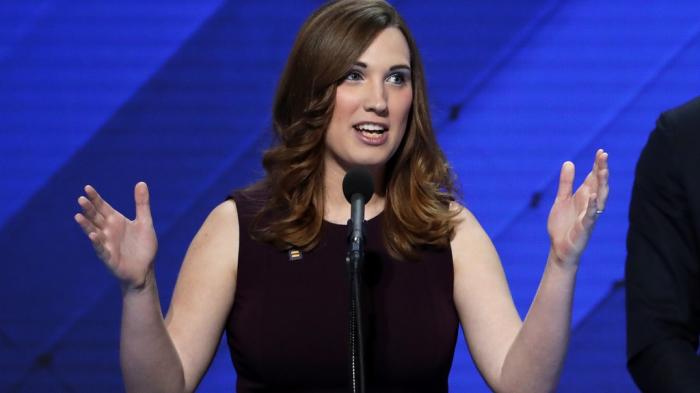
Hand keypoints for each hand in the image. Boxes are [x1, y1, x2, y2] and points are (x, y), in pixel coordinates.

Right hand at [74, 182, 157, 290]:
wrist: (146, 269)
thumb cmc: (143, 246)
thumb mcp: (145, 222)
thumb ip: (142, 204)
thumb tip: (141, 182)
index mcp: (116, 221)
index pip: (102, 207)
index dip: (95, 198)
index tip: (87, 188)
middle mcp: (108, 230)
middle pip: (95, 217)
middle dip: (88, 209)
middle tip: (81, 199)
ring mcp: (107, 244)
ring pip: (93, 232)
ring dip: (86, 225)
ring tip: (78, 216)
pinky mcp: (109, 257)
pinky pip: (101, 249)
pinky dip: (97, 242)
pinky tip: (92, 235)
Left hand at [547, 149, 608, 266]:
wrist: (559, 248)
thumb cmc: (563, 224)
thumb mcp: (561, 199)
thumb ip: (566, 183)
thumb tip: (569, 162)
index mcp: (584, 197)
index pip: (593, 178)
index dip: (597, 165)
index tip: (601, 151)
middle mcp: (590, 204)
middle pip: (599, 185)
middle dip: (602, 170)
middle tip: (604, 155)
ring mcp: (589, 216)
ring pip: (600, 198)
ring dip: (602, 184)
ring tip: (603, 170)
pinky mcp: (585, 228)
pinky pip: (591, 216)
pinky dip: (593, 206)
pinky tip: (593, 196)